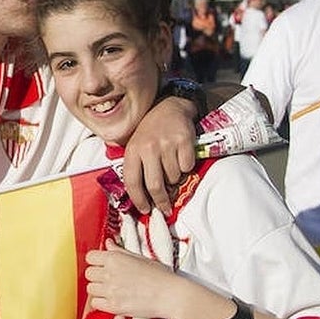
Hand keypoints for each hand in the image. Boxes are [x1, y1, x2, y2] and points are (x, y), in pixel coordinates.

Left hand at [85, 241, 178, 318]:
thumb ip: (120, 251)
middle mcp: (109, 274)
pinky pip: (95, 303)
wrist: (170, 295)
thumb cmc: (160, 276)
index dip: (95, 261)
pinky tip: (112, 300)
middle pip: (88, 273)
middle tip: (108, 279)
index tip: (101, 265)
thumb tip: (109, 243)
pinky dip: (101, 302)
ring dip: (98, 289)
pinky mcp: (113, 306)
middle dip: (96, 275)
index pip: (90, 257)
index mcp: (115, 258)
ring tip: (111, 290)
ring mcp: (110, 291)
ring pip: (90, 289)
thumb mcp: (140, 257)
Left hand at [123, 96, 197, 214]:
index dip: (139, 200)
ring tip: (171, 168)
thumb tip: (142, 199)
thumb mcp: (135, 147)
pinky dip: (186, 167)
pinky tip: (181, 157)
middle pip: (155, 185)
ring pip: (173, 177)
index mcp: (132, 151)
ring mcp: (166, 144)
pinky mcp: (184, 140)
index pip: (132, 182)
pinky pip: (187, 167)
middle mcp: (148, 147)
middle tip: (165, 208)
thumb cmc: (150, 133)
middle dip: (161, 201)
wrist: (169, 108)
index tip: (146, 210)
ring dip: (174, 179)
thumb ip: (136, 169)